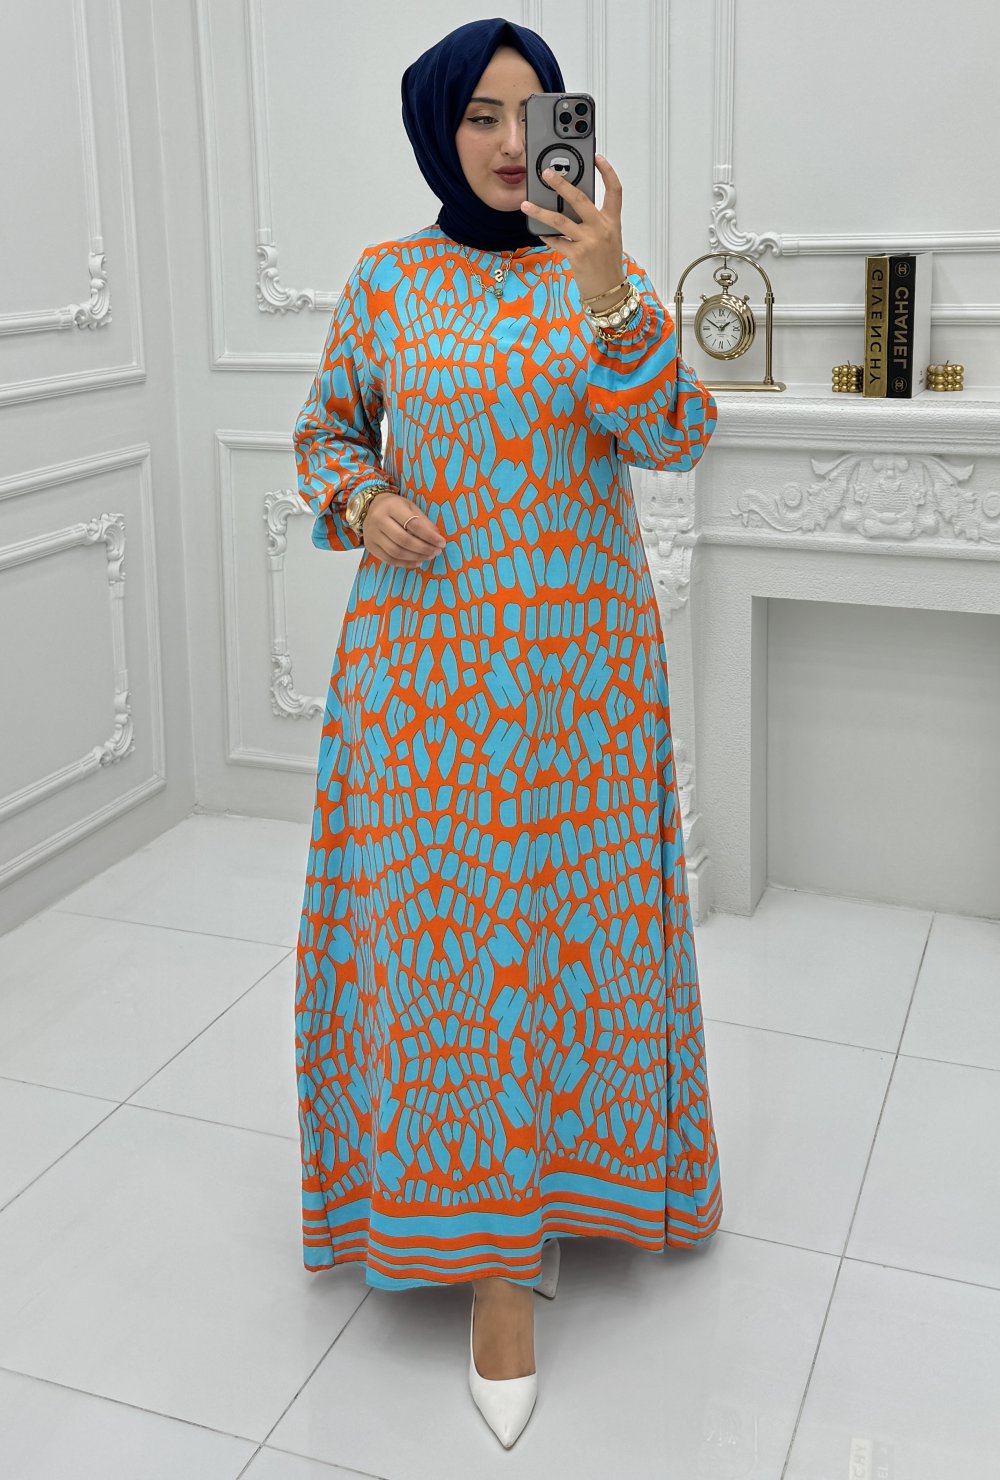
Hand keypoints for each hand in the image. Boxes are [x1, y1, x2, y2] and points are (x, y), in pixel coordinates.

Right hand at [360, 490, 446, 567]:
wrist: (372, 507)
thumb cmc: (396, 507)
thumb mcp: (411, 508)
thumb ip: (423, 522)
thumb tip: (437, 539)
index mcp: (391, 506)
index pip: (413, 524)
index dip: (429, 536)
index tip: (442, 543)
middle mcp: (378, 520)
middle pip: (404, 540)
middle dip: (423, 549)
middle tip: (436, 552)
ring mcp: (371, 534)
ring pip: (396, 552)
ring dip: (416, 557)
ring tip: (428, 556)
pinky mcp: (370, 546)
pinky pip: (389, 559)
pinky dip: (405, 563)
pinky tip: (418, 562)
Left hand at [520, 154, 625, 303]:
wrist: (609, 292)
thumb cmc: (607, 264)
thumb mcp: (609, 238)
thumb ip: (596, 220)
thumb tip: (571, 205)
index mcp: (613, 221)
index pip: (614, 190)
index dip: (607, 172)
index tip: (597, 157)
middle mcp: (602, 228)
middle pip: (580, 199)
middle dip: (561, 184)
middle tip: (546, 174)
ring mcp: (590, 242)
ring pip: (560, 220)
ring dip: (540, 211)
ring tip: (526, 204)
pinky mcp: (578, 256)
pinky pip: (556, 241)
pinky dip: (546, 236)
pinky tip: (538, 231)